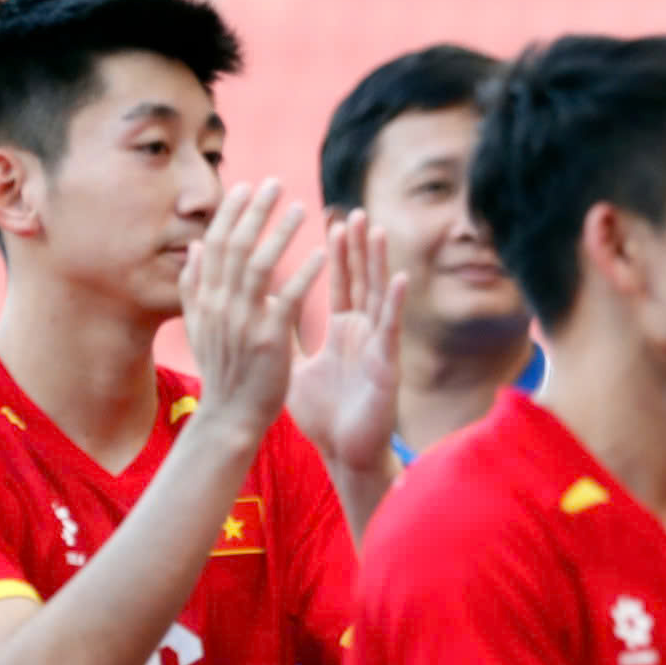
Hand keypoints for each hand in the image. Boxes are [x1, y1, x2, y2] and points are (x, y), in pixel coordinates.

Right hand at [181, 180, 324, 443]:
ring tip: (302, 208)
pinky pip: (288, 298)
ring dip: (281, 233)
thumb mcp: (199, 326)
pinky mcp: (269, 339)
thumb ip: (194, 285)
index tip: (245, 186)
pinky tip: (323, 253)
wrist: (230, 416)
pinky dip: (304, 273)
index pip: (214, 243)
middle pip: (236, 246)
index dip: (230, 213)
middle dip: (255, 211)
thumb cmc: (223, 370)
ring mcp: (243, 321)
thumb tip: (194, 246)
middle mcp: (220, 304)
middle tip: (275, 183)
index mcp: (204, 298)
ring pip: (260, 266)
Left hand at [287, 209, 407, 471]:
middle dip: (358, 246)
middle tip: (354, 211)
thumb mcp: (295, 366)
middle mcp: (364, 332)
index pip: (341, 283)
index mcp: (344, 331)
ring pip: (377, 296)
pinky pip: (390, 329)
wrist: (345, 453)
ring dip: (377, 262)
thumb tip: (267, 306)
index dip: (338, 252)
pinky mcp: (387, 364)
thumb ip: (285, 333)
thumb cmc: (325, 414)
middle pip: (361, 280)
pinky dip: (394, 303)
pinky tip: (398, 278)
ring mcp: (378, 346)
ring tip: (376, 230)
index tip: (331, 219)